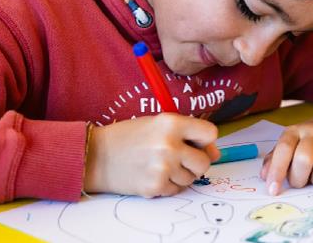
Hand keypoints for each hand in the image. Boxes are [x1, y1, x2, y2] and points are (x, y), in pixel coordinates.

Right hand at [84, 114, 219, 196]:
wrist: (96, 156)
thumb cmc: (127, 137)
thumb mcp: (157, 125)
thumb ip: (187, 134)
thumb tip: (215, 153)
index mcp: (171, 123)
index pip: (210, 133)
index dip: (205, 140)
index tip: (195, 143)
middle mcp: (170, 144)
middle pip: (204, 161)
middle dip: (195, 162)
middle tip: (178, 159)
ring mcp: (163, 167)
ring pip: (191, 178)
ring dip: (181, 175)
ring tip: (160, 165)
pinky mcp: (156, 186)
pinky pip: (177, 190)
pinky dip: (168, 185)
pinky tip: (153, 175)